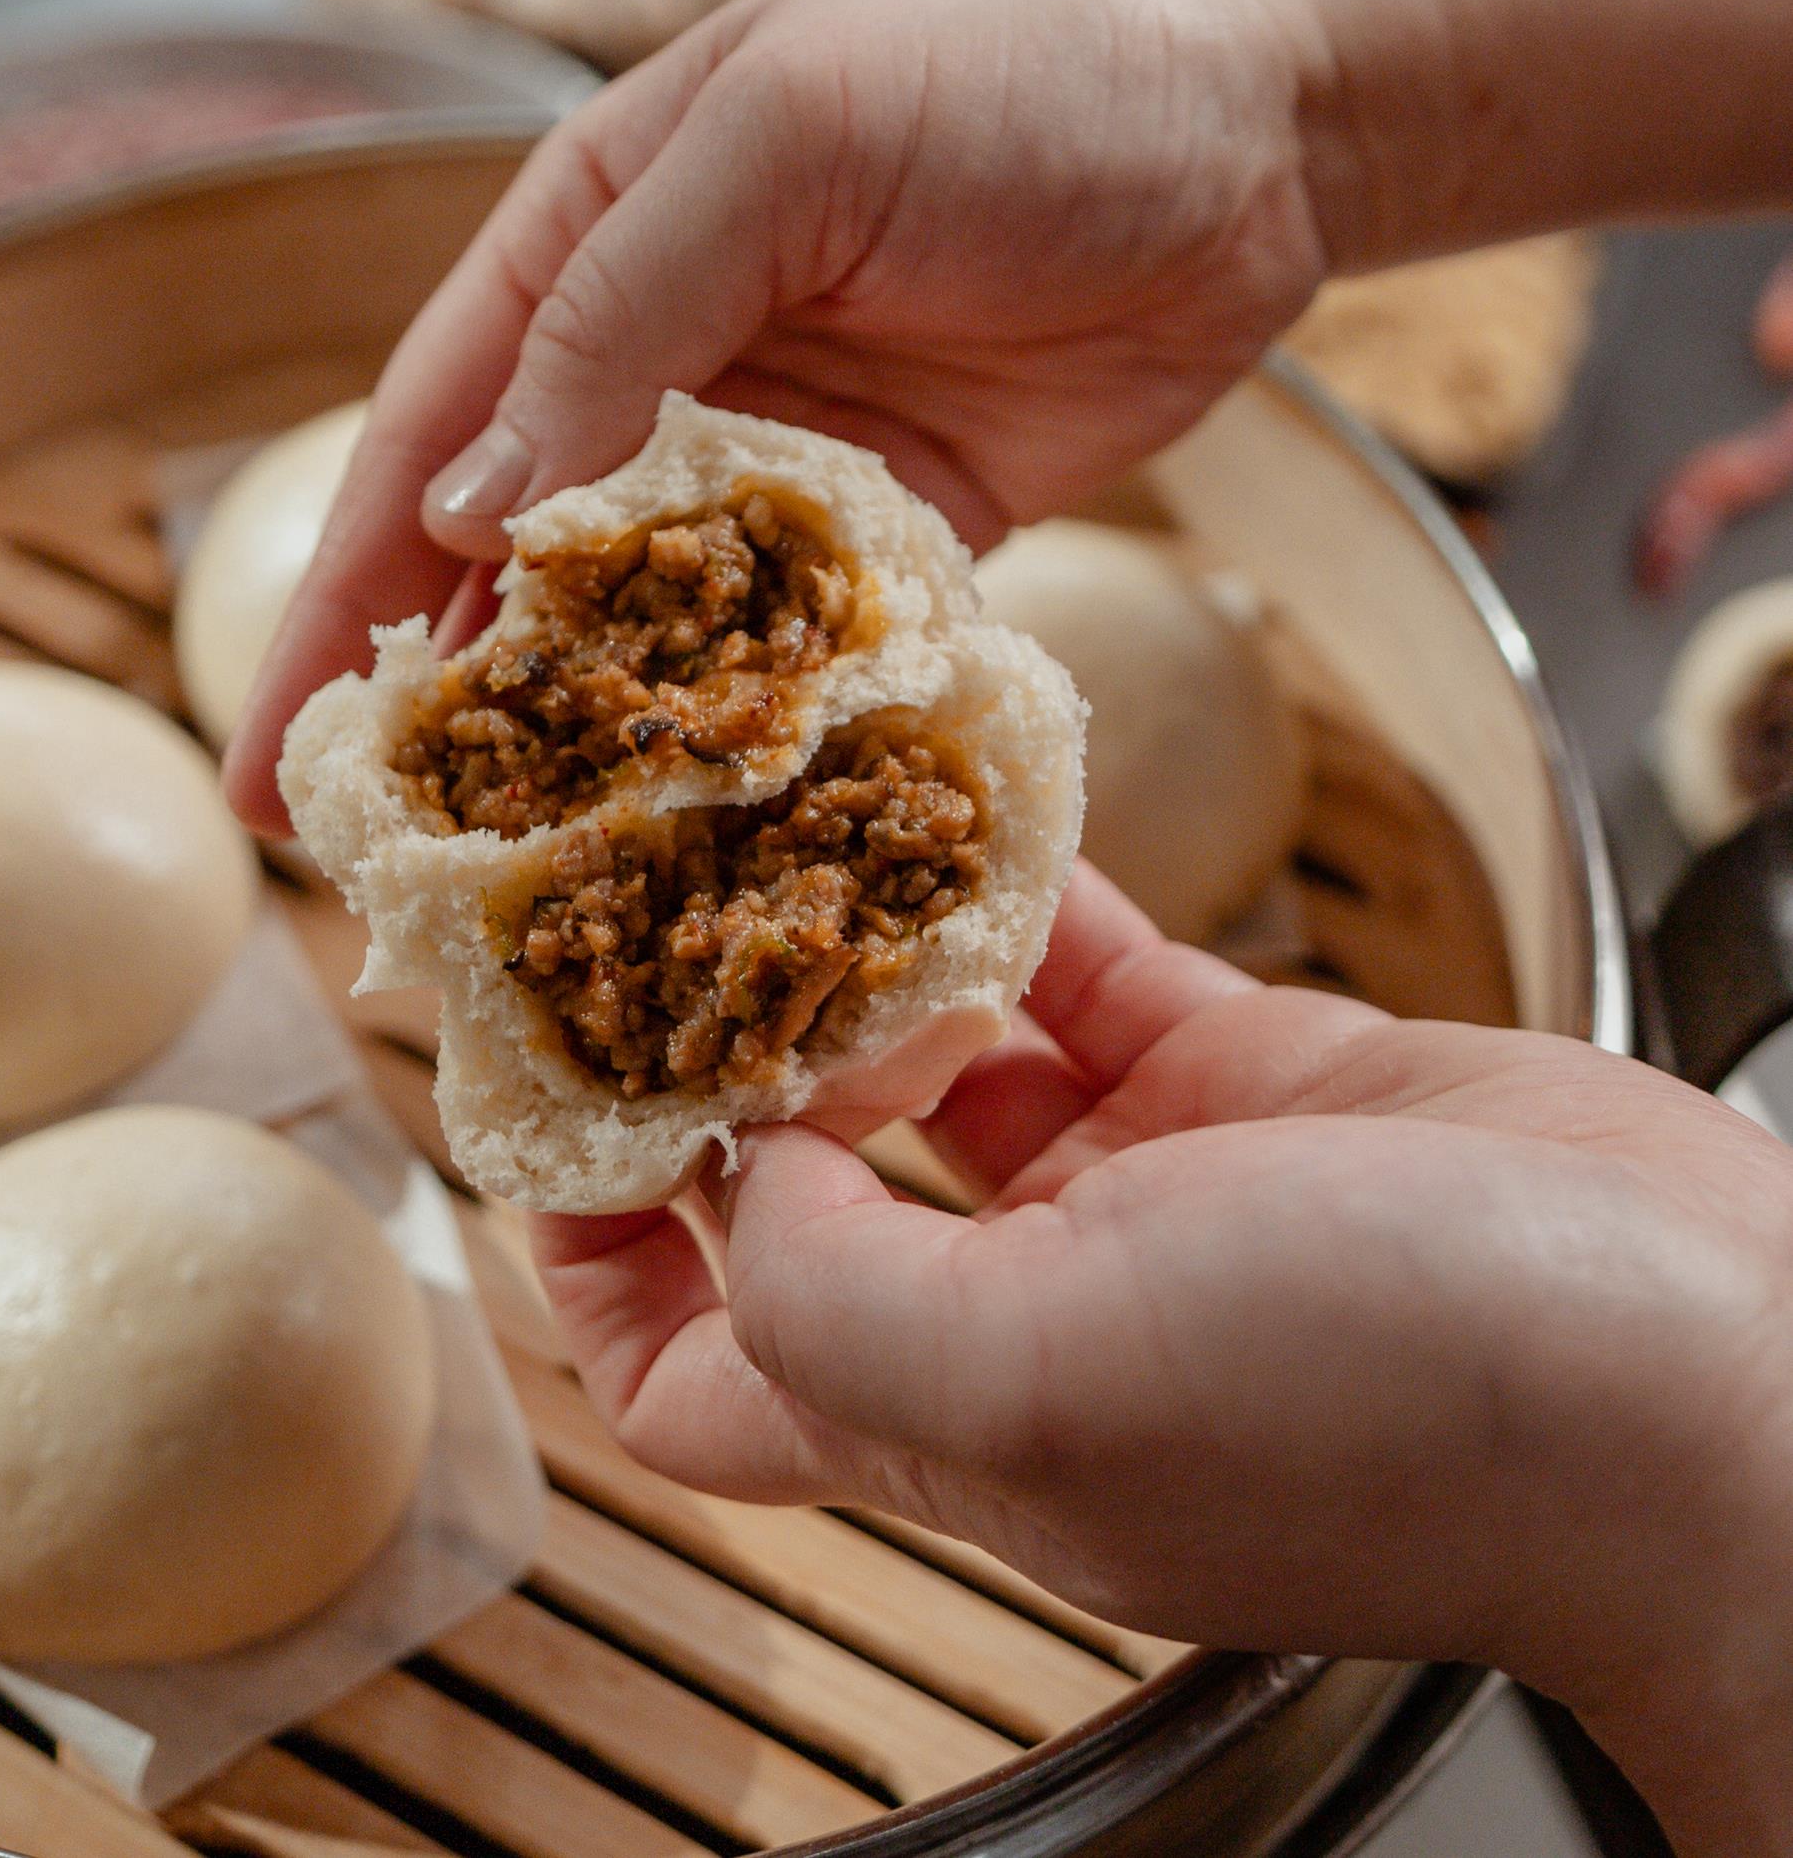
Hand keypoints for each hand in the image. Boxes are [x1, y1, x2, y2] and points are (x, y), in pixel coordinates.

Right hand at [226, 0, 1331, 829]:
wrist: (1262, 109)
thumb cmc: (1013, 68)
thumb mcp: (787, 139)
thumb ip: (623, 314)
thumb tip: (462, 511)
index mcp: (594, 242)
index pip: (430, 437)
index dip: (340, 605)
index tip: (280, 759)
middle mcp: (666, 360)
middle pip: (517, 562)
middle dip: (447, 714)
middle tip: (379, 870)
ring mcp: (785, 459)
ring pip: (656, 630)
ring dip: (594, 749)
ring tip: (527, 889)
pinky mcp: (902, 531)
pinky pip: (804, 654)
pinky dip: (757, 735)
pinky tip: (713, 831)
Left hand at [531, 866, 1792, 1854]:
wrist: (1716, 1378)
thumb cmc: (1396, 1412)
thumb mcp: (1052, 1384)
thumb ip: (842, 1298)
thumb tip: (746, 1177)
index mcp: (953, 1417)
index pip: (699, 1383)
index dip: (600, 1271)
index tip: (552, 1120)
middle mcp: (1025, 1308)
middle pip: (807, 1188)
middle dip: (722, 1060)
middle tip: (654, 914)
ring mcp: (1137, 1189)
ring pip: (945, 1057)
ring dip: (867, 954)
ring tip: (791, 835)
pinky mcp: (1244, 1083)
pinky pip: (1089, 974)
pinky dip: (1024, 897)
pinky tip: (972, 812)